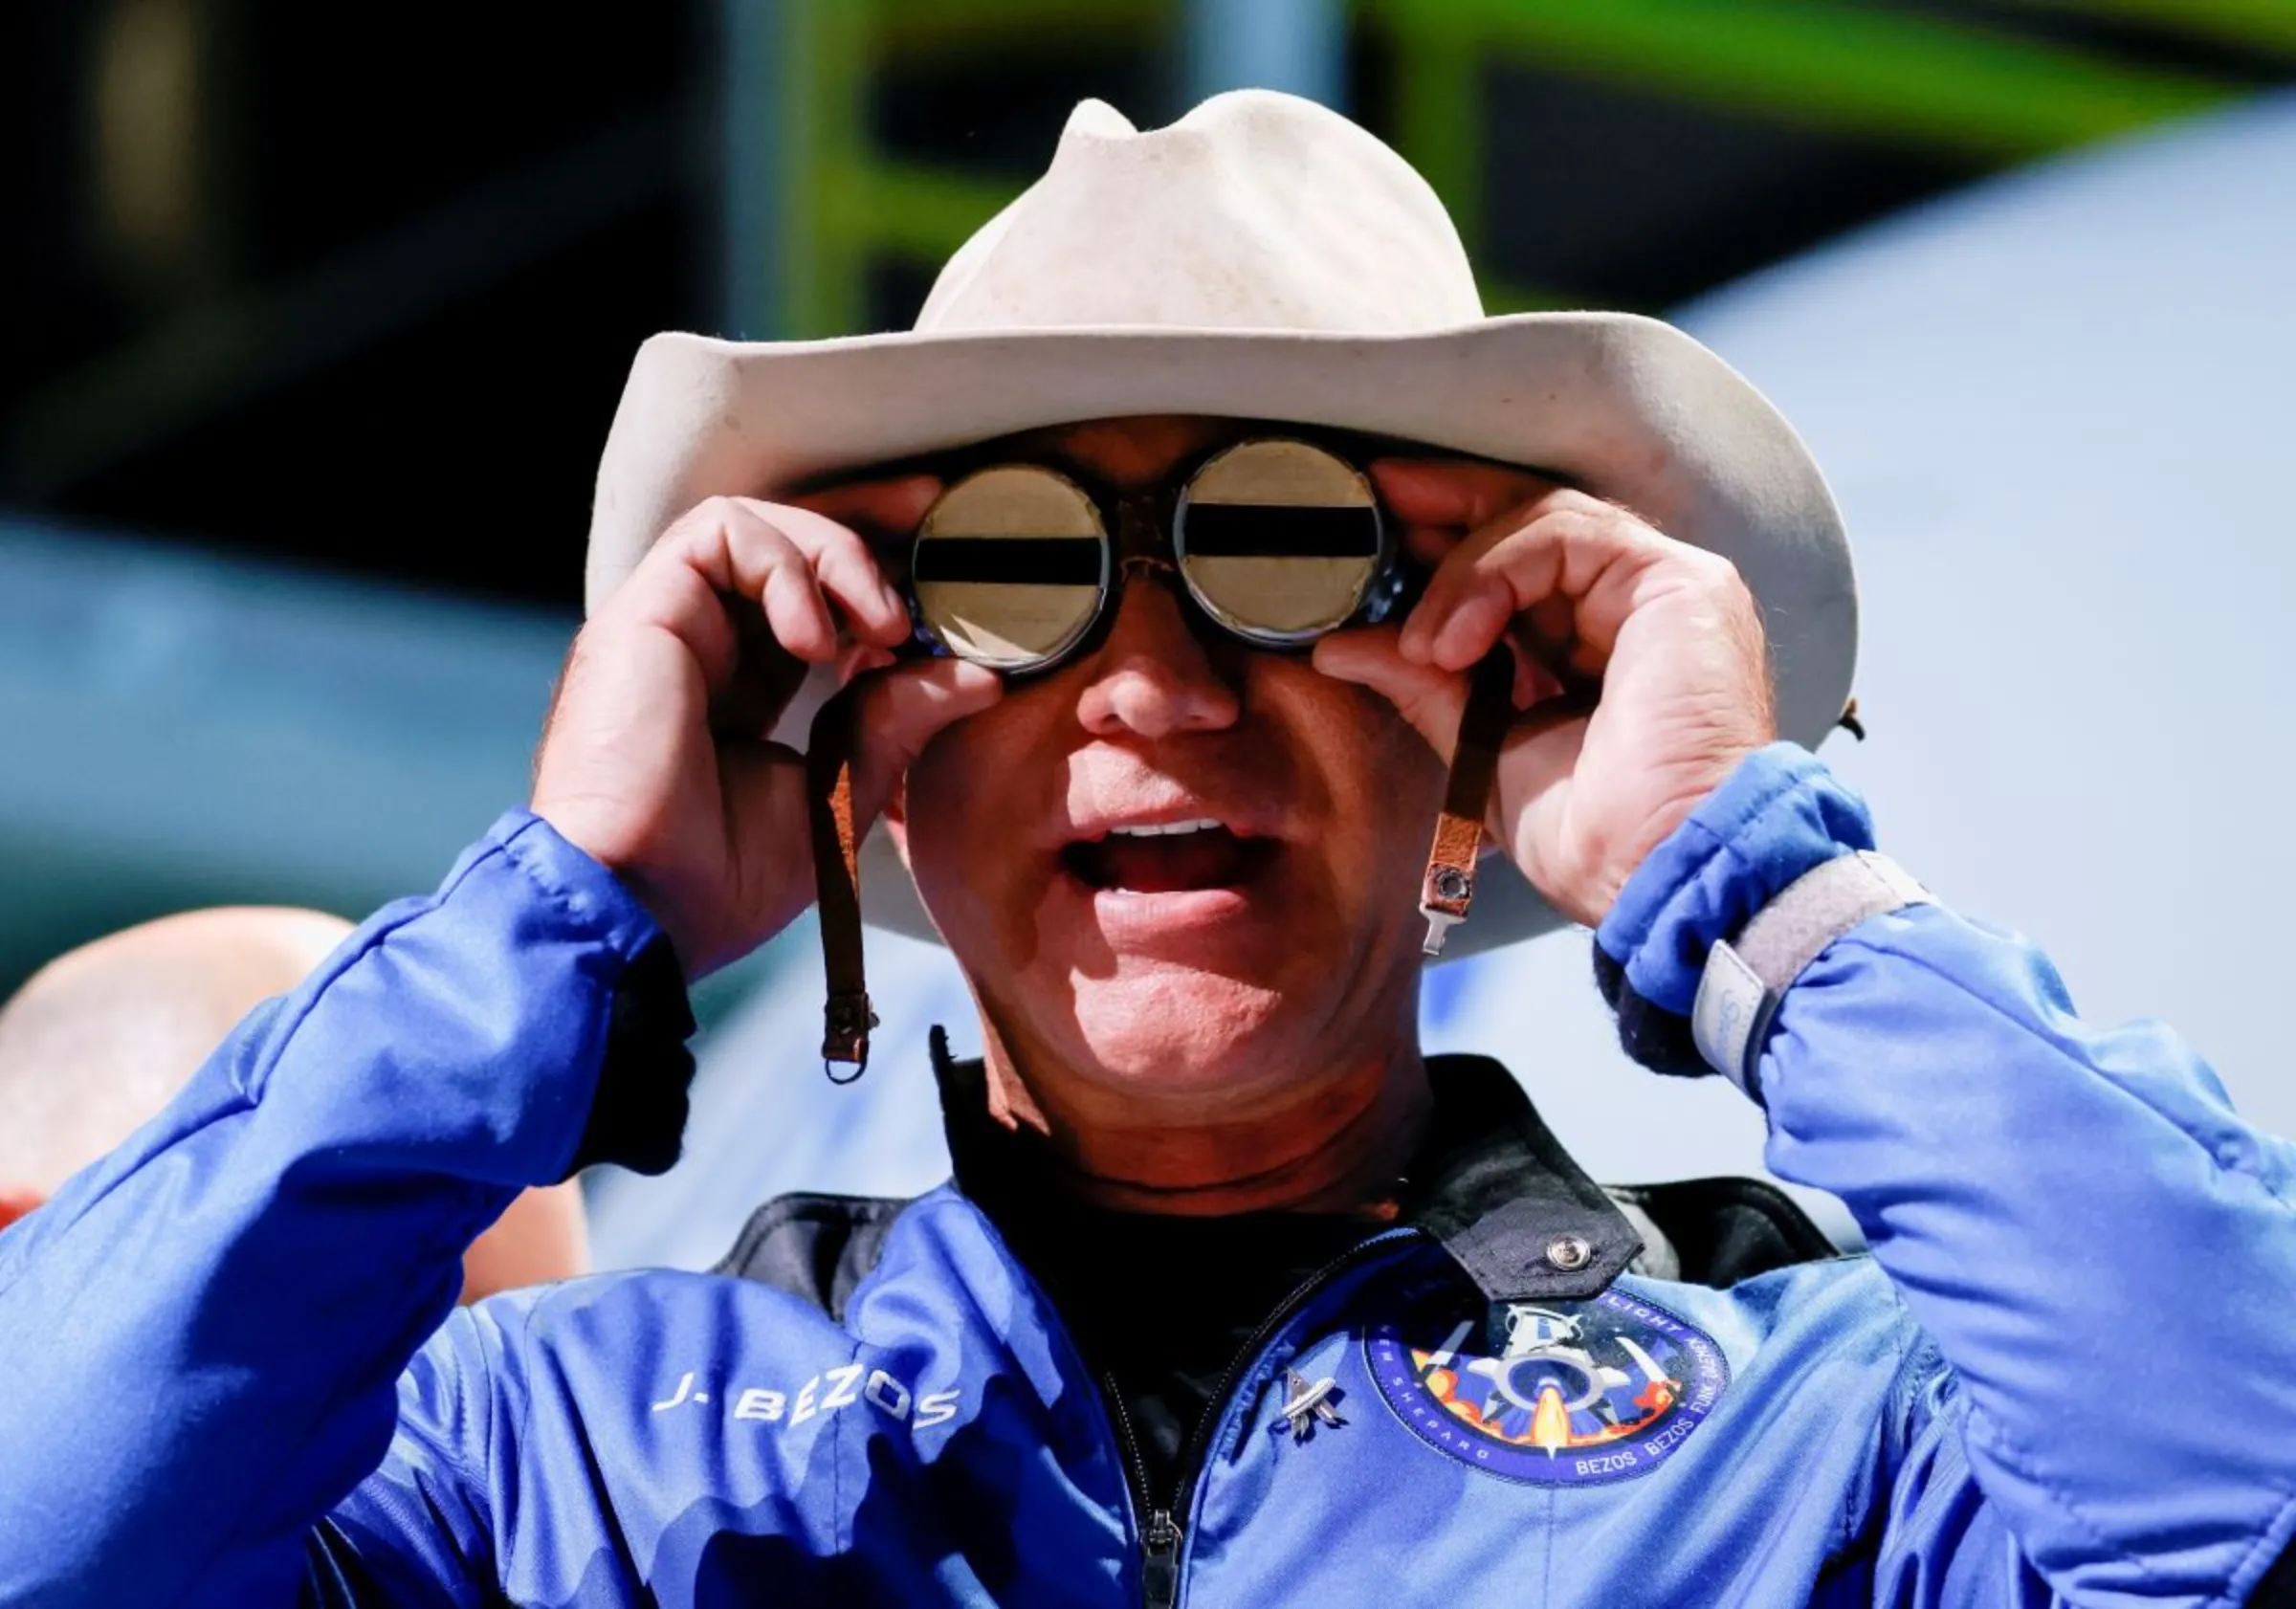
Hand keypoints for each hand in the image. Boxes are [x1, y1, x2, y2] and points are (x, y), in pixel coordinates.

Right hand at [531, 478, 1000, 975]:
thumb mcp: (838, 795)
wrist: (638, 909)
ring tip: (883, 624)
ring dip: (836, 554)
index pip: (815, 597)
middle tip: (938, 522)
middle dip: (870, 522)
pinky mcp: (643, 611)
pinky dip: (786, 569)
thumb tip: (981, 677)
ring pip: (757, 524)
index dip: (879, 573)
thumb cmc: (720, 880)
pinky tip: (819, 643)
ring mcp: (669, 624)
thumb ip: (896, 726)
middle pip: (787, 541)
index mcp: (745, 689)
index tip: (950, 575)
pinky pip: (720, 534)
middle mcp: (704, 644)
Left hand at [1314, 459, 1773, 927]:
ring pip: (1545, 521)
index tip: (1377, 530)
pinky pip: (1568, 535)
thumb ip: (1427, 687)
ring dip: (1461, 570)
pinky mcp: (1679, 583)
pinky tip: (1457, 638)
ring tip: (1423, 644)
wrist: (1655, 873)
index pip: (1521, 566)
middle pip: (1536, 520)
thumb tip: (1342, 647)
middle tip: (1378, 500)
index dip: (1448, 540)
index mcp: (1600, 650)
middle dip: (1448, 504)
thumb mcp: (1484, 750)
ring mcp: (1663, 591)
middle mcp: (1637, 610)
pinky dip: (1495, 573)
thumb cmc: (1594, 841)